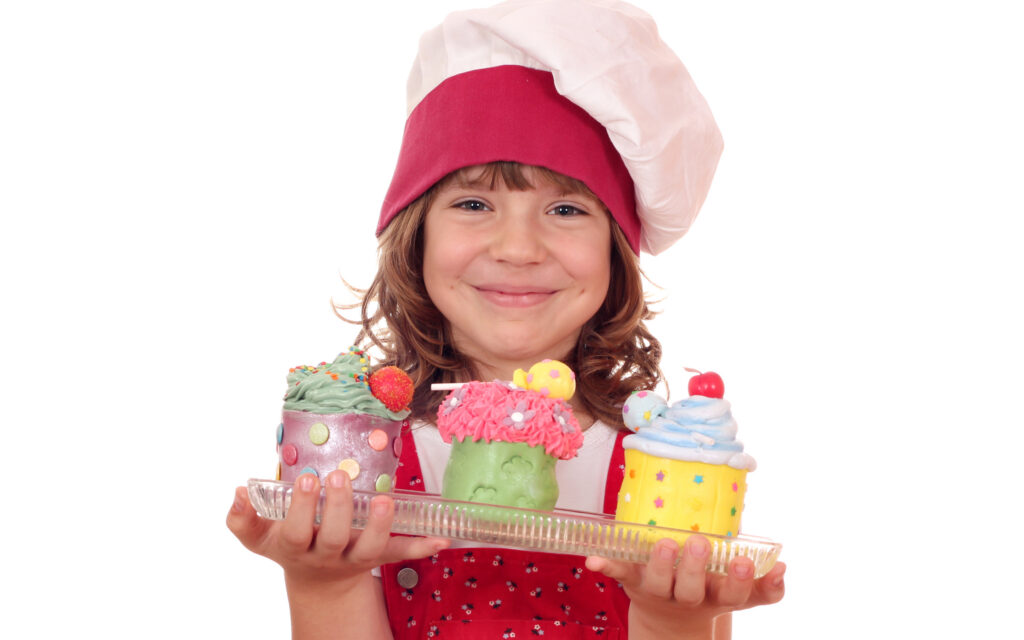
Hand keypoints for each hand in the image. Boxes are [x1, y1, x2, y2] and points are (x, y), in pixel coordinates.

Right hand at [227, 470, 449, 588]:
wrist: (316, 581)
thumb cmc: (288, 545)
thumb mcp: (259, 537)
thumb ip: (243, 518)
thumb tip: (239, 492)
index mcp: (296, 547)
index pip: (296, 532)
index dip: (301, 509)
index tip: (307, 479)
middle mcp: (327, 556)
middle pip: (333, 539)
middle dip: (337, 509)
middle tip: (338, 476)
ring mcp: (355, 558)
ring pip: (369, 550)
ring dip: (380, 527)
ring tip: (385, 500)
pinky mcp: (378, 557)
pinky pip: (401, 555)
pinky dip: (422, 547)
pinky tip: (443, 538)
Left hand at [585, 535, 784, 637]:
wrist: (670, 618)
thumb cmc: (711, 592)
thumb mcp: (740, 593)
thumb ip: (765, 586)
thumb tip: (781, 565)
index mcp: (716, 597)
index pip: (732, 594)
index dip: (738, 580)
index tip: (744, 561)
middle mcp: (686, 597)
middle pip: (691, 591)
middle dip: (694, 569)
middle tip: (698, 544)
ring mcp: (657, 591)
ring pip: (658, 584)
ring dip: (659, 565)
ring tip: (664, 543)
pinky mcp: (633, 581)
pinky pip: (619, 573)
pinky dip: (606, 565)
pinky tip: (592, 560)